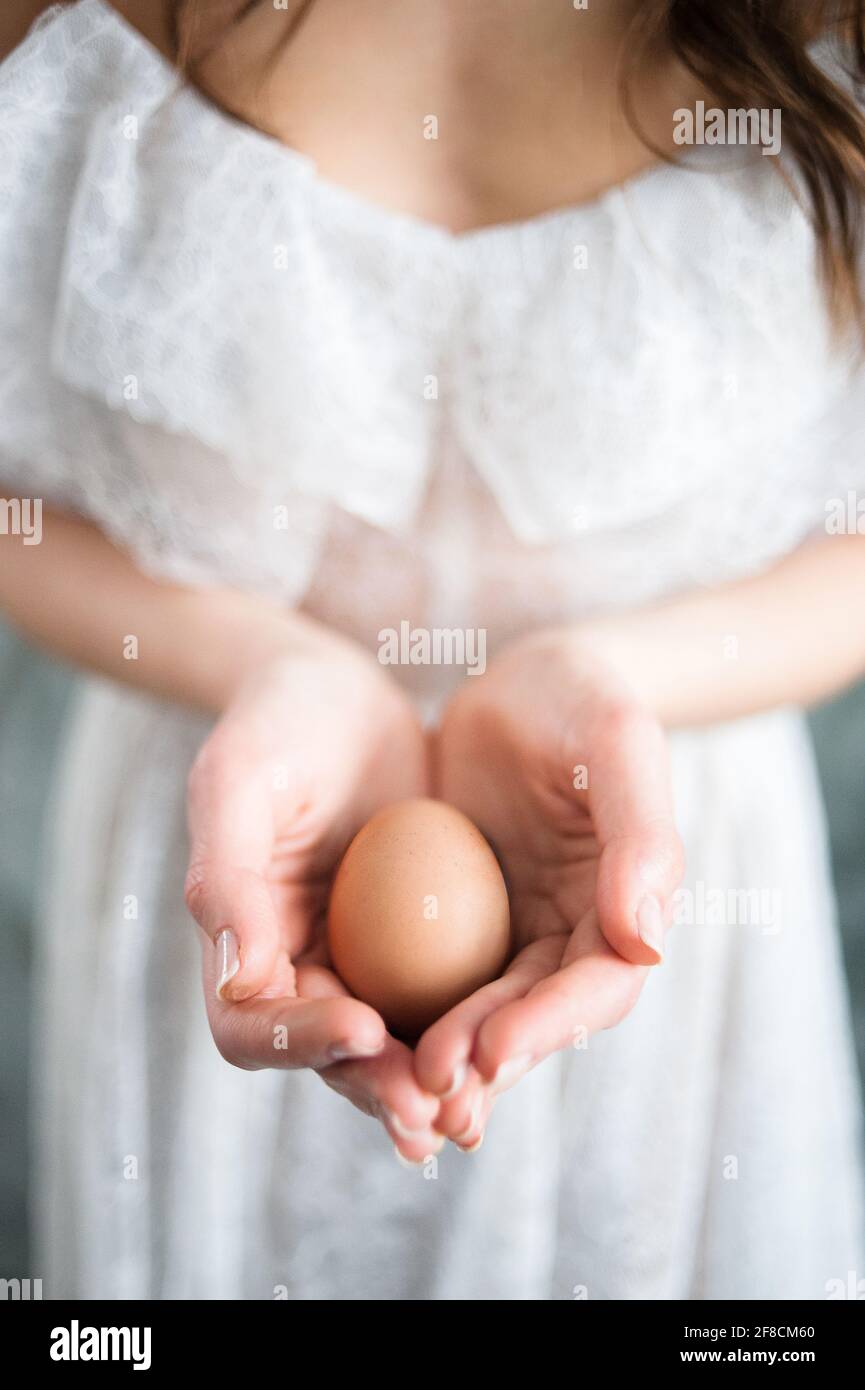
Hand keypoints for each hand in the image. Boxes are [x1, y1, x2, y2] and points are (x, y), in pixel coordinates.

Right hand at [184, 634, 442, 1161]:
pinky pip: (445, 995)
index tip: (365, 1028)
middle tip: (435, 1109)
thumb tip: (239, 980)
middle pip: (329, 1055)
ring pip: (392, 1043)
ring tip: (474, 1107)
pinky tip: (515, 1039)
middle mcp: (296, 967)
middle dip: (379, 1087)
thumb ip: (227, 876)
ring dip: (431, 1078)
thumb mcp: (239, 782)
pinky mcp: (417, 941)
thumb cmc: (275, 726)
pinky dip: (473, 1025)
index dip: (302, 1041)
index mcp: (237, 943)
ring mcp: (359, 959)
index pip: (253, 1024)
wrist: (337, 690)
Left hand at [416, 630, 684, 1148]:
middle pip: (533, 1020)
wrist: (518, 678)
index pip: (597, 987)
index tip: (491, 1050)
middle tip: (428, 1092)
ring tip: (395, 1094)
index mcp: (624, 908)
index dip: (550, 1026)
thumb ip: (643, 837)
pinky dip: (400, 1015)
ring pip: (478, 1015)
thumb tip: (647, 943)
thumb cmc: (579, 698)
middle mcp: (571, 936)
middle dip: (484, 1063)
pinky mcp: (455, 924)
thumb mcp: (617, 742)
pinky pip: (427, 979)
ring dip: (441, 1059)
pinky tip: (356, 1040)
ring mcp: (511, 934)